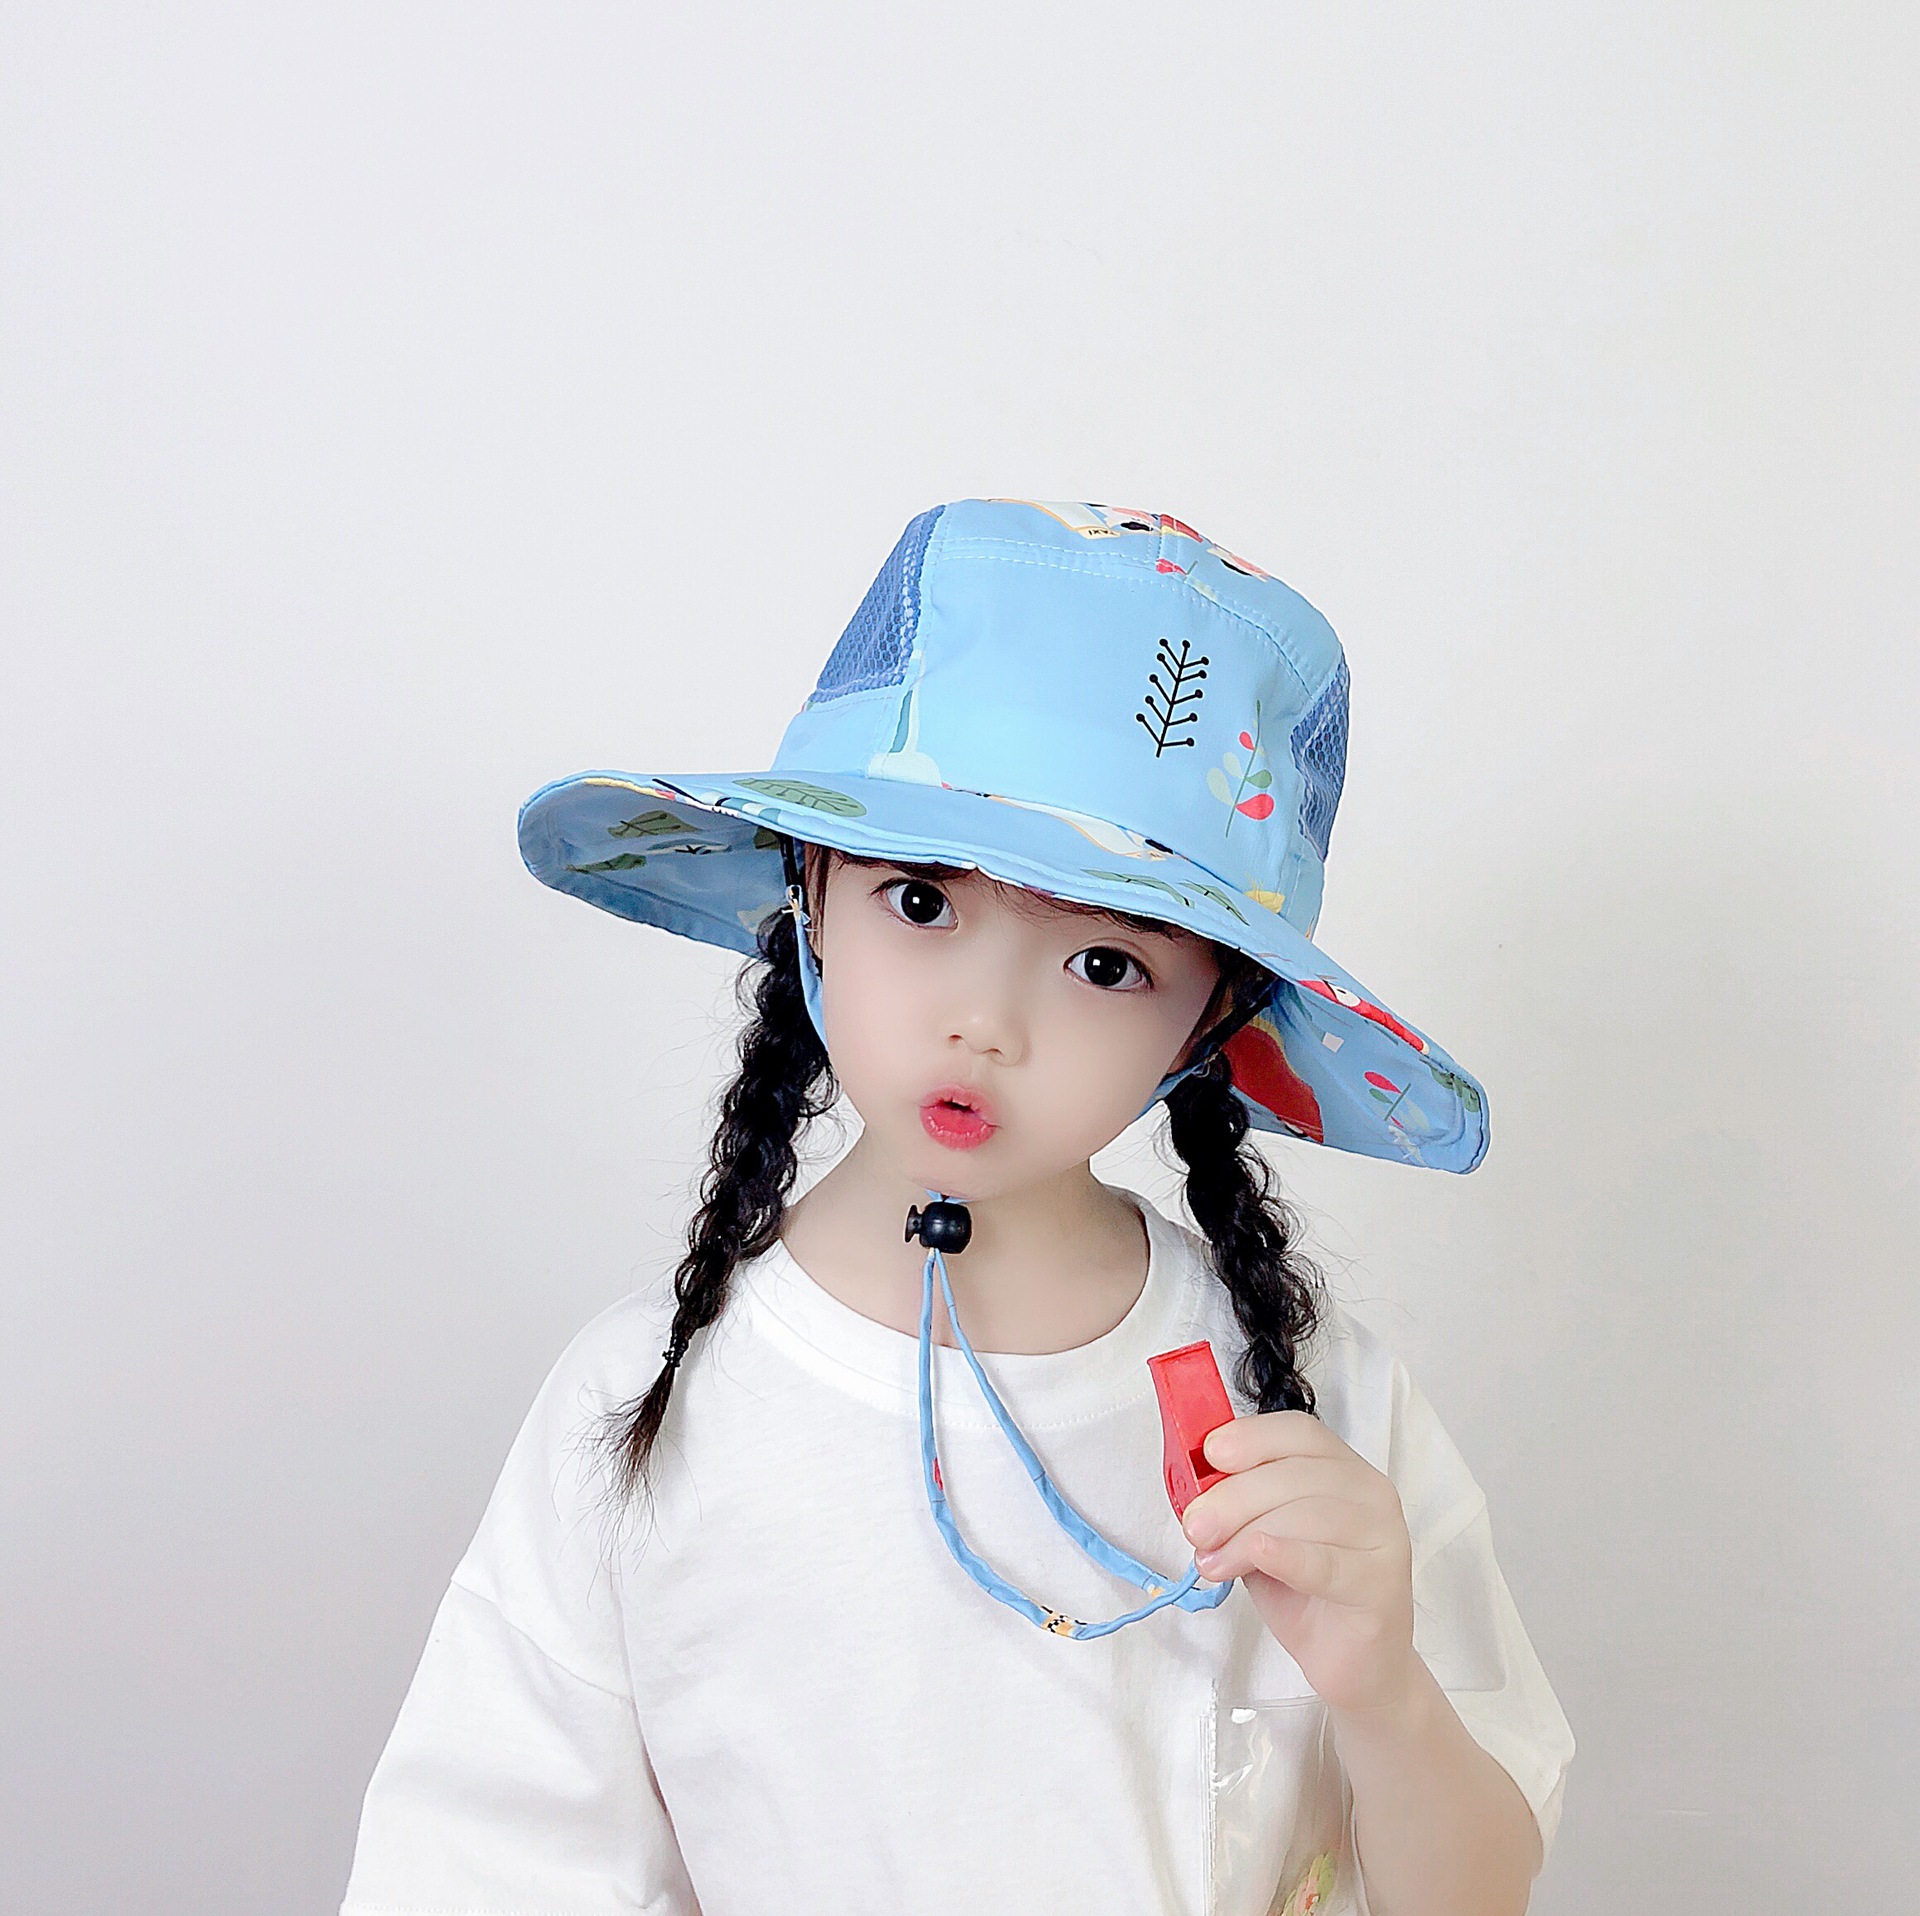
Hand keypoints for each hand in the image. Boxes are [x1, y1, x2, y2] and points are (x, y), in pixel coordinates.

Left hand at [1180, 1411, 1417, 1716]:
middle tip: (1195, 1526)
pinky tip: (1258, 1554)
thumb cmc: (1307, 1593)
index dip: (1252, 1437)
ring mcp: (1383, 1537)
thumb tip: (1197, 1486)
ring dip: (1246, 1536)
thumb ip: (1241, 1507)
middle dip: (1234, 1497)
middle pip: (1296, 1474)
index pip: (1299, 1432)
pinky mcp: (1382, 1585)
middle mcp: (1370, 1494)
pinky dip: (1287, 1555)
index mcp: (1342, 1469)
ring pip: (1307, 1515)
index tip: (1210, 1454)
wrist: (1354, 1664)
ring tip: (1213, 1562)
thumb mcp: (1262, 1535)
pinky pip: (1328, 1562)